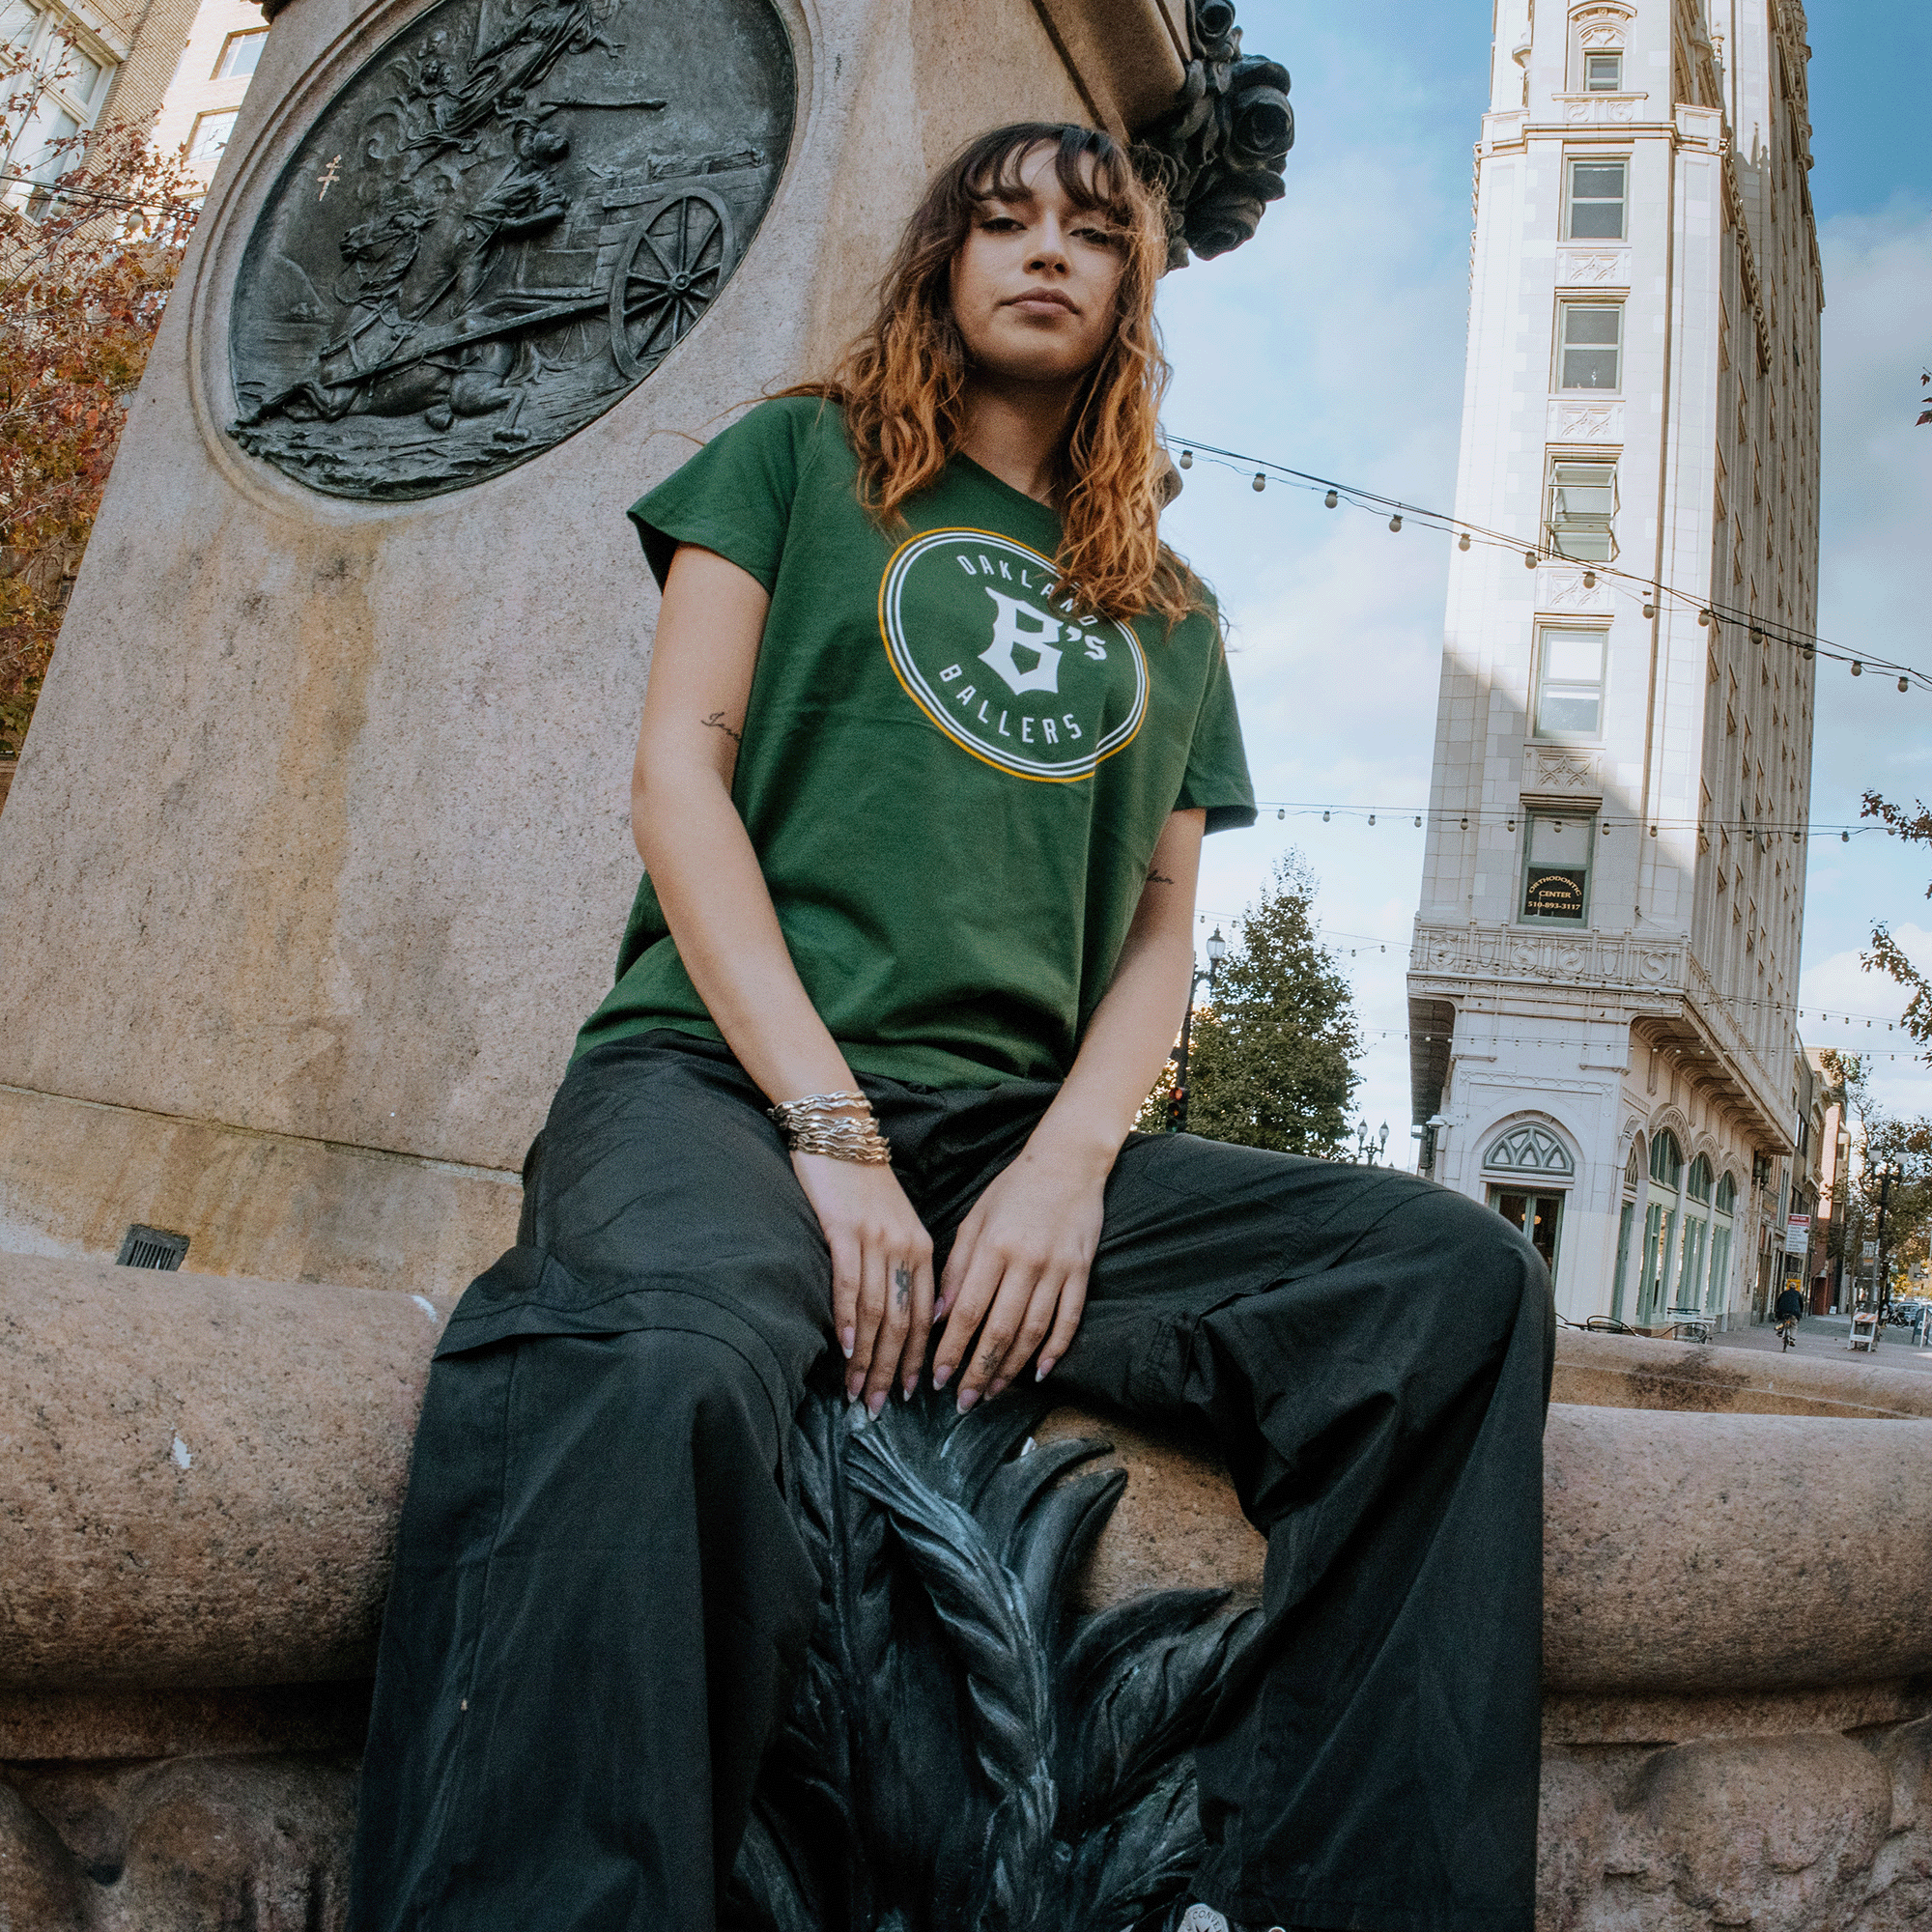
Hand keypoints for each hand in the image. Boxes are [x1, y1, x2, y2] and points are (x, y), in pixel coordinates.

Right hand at [791, 1154, 934, 1414]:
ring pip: (878, 1312)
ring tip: (858, 1391)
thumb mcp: (894, 1224)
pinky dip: (849, 1320)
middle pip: (905, 1323)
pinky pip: (851, 1284)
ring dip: (868, 1358)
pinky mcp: (846, 1230)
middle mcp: (906, 1248)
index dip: (919, 1359)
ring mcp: (877, 1240)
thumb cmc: (862, 1183)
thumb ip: (901, 1265)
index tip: (912, 1393)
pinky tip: (846, 1348)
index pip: (927, 1317)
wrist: (839, 1131)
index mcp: (923, 1249)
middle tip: (880, 1408)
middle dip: (893, 1371)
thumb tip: (896, 1315)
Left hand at [932, 1138, 1107, 1411]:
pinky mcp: (1081, 1273)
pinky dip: (1054, 1350)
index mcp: (993, 1249)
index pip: (968, 1312)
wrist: (1068, 1163)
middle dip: (978, 1371)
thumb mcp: (974, 1220)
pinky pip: (1068, 1320)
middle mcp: (1026, 1263)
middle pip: (999, 1331)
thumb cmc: (1013, 1190)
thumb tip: (940, 1316)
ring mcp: (1057, 1270)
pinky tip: (1038, 1372)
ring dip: (1010, 1369)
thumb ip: (956, 1268)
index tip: (936, 1378)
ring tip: (991, 1393)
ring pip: (1032, 1333)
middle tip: (962, 1401)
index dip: (952, 1350)